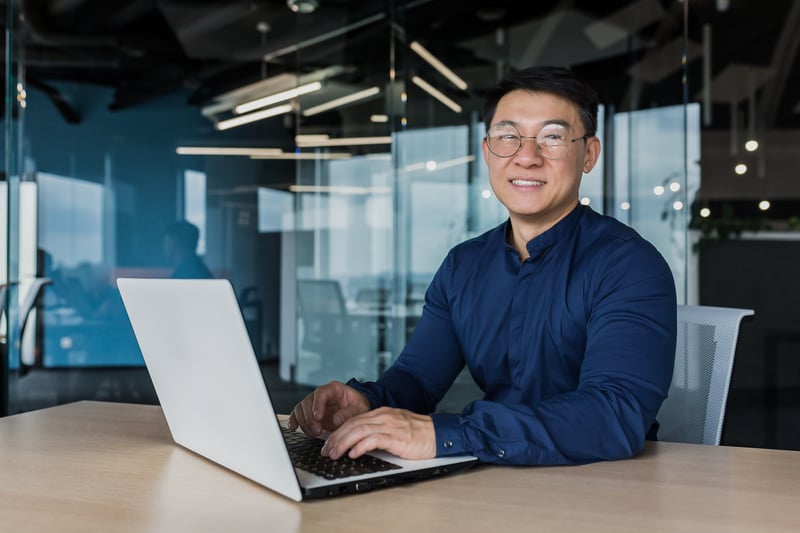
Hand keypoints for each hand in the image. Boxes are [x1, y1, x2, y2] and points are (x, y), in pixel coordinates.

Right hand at [287, 380, 369, 437]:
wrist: (356, 411)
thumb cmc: (358, 407)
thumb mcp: (360, 409)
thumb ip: (349, 413)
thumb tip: (336, 420)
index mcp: (334, 389)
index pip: (321, 393)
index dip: (317, 405)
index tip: (318, 418)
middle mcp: (321, 394)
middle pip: (307, 401)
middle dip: (310, 418)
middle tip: (317, 431)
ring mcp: (314, 403)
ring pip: (301, 409)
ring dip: (304, 423)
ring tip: (314, 434)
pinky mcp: (310, 413)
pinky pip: (297, 414)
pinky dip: (294, 421)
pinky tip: (294, 428)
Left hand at [320, 407, 435, 460]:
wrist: (439, 434)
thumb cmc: (419, 435)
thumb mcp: (395, 429)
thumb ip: (378, 433)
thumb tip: (358, 445)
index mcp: (382, 414)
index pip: (353, 420)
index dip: (338, 432)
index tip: (328, 444)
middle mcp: (383, 417)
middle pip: (352, 424)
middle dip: (335, 438)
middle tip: (325, 451)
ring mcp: (390, 425)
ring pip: (358, 431)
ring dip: (343, 443)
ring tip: (334, 454)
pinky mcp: (396, 437)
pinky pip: (373, 439)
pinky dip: (360, 446)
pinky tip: (353, 454)